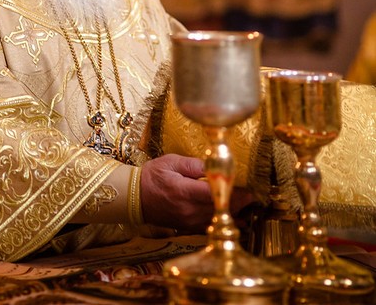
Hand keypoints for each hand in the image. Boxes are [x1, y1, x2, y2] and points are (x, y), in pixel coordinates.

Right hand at [140, 153, 254, 232]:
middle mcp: (187, 210)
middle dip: (238, 205)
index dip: (234, 195)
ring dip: (232, 214)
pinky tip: (234, 219)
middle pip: (219, 210)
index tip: (249, 192)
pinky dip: (222, 222)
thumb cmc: (153, 176)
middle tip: (253, 198)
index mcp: (184, 192)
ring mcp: (187, 221)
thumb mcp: (172, 162)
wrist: (135, 197)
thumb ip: (194, 166)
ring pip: (216, 220)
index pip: (214, 195)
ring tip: (247, 208)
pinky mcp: (186, 227)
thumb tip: (214, 167)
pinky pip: (208, 226)